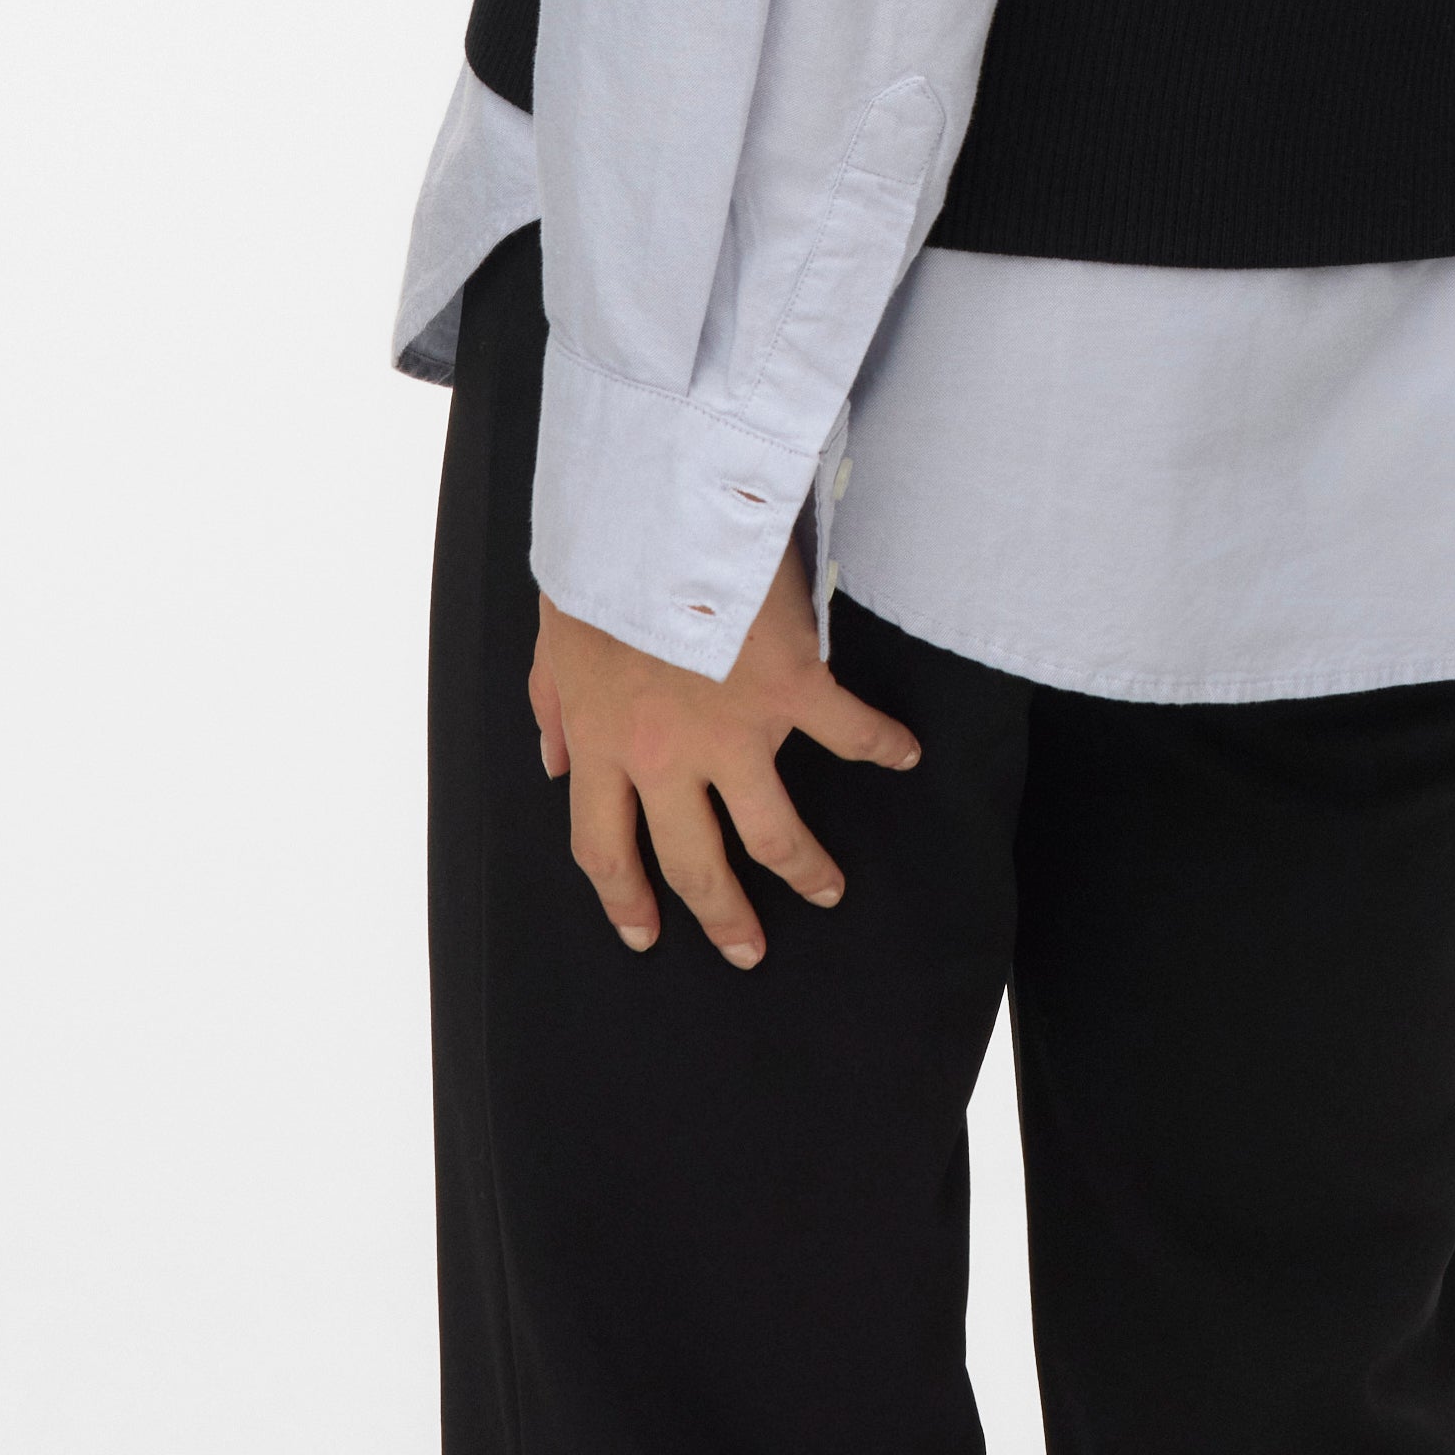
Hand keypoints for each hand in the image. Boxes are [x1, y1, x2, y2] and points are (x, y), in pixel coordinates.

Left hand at [530, 548, 921, 966]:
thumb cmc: (600, 561)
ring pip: (771, 832)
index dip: (624, 900)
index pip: (603, 848)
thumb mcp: (553, 636)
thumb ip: (550, 705)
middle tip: (746, 948)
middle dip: (721, 915)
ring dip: (802, 869)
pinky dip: (882, 746)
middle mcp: (664, 755)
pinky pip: (846, 732)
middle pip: (693, 861)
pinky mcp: (791, 687)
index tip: (644, 932)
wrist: (656, 505)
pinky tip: (905, 756)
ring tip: (826, 889)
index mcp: (601, 741)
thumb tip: (549, 761)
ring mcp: (732, 728)